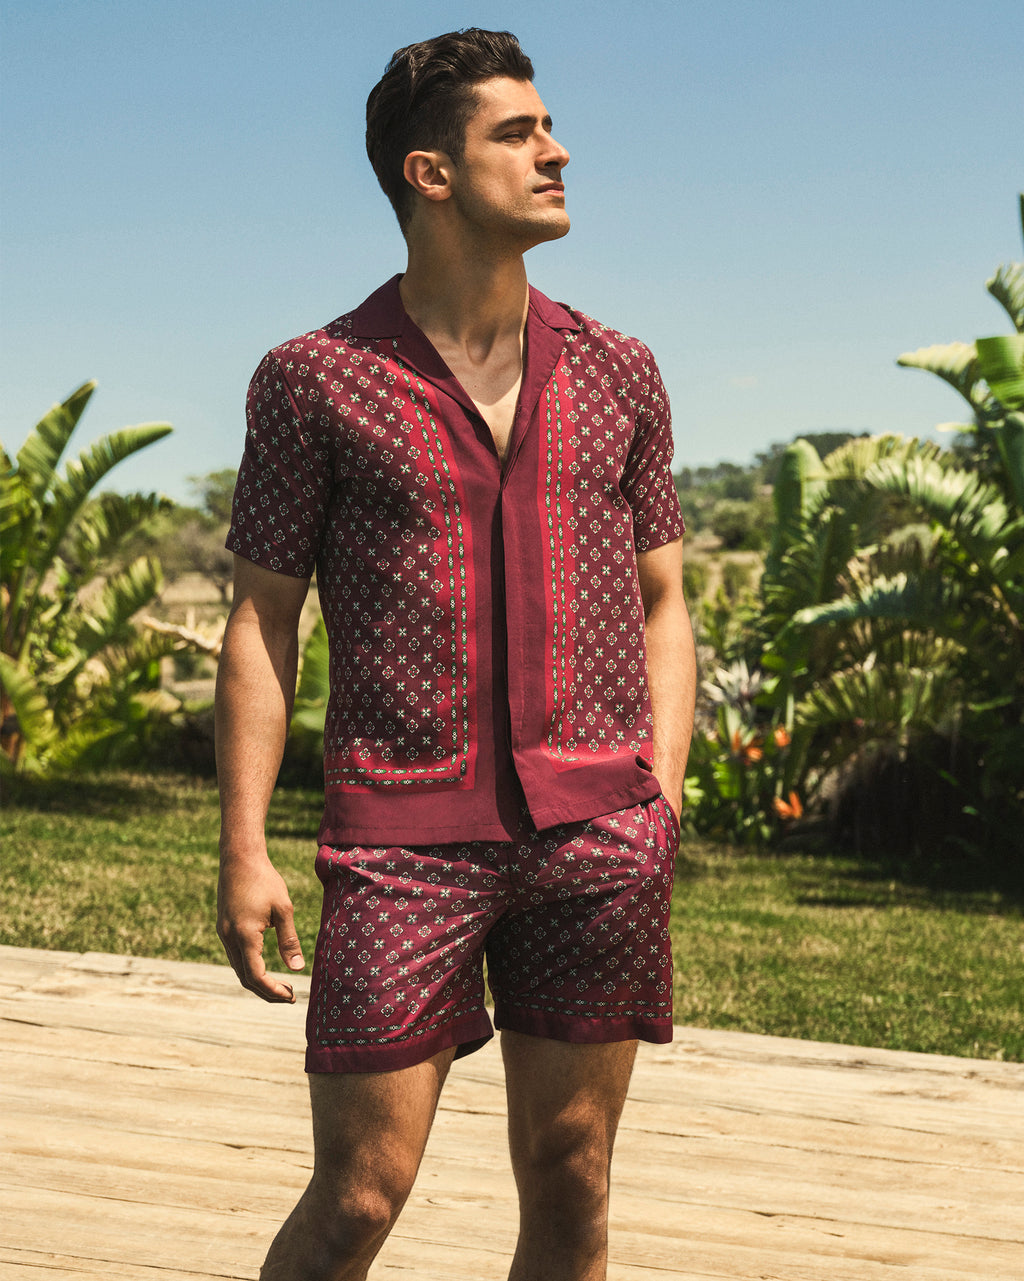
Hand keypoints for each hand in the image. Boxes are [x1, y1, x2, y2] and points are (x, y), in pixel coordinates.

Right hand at [217, 853, 304, 1002]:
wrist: (239, 858)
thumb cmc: (264, 880)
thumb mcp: (283, 909)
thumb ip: (289, 940)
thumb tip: (297, 969)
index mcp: (244, 935)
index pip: (256, 976)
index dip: (273, 991)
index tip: (291, 996)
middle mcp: (229, 938)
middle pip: (245, 978)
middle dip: (266, 991)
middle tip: (290, 995)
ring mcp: (223, 934)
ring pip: (238, 968)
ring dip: (258, 981)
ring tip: (281, 984)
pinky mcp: (224, 928)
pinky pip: (235, 956)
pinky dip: (250, 967)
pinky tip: (265, 965)